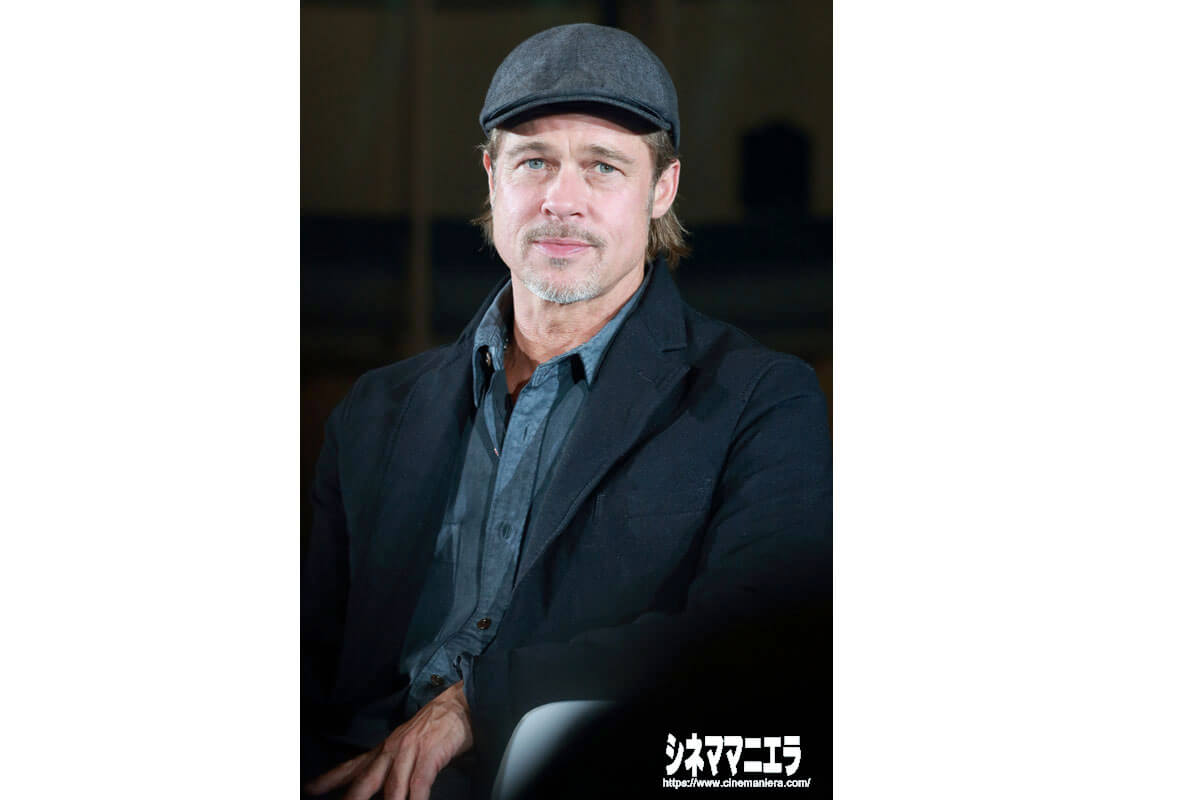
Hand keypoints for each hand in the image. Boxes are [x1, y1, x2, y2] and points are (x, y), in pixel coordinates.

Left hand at [305, 680, 473, 799]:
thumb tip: (383, 788)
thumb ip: (391, 766)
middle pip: (365, 781)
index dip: (330, 779)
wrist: (460, 704)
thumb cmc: (436, 727)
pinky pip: (419, 784)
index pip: (353, 766)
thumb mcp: (407, 743)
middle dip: (352, 798)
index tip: (311, 788)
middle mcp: (392, 749)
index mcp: (385, 748)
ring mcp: (410, 751)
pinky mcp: (430, 754)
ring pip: (392, 787)